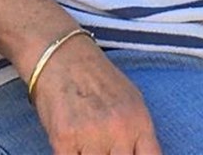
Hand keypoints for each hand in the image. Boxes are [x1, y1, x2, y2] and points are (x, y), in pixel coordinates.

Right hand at [30, 37, 160, 154]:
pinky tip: (73, 147)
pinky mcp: (64, 139)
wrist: (63, 57)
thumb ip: (138, 135)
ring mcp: (92, 136)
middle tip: (105, 148)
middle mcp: (119, 130)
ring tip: (88, 145)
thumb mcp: (131, 101)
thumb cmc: (98, 79)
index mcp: (139, 122)